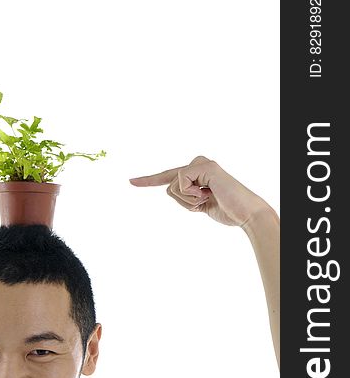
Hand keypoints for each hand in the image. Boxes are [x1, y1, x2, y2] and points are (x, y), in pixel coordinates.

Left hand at [129, 156, 270, 226]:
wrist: (246, 214)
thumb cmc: (227, 210)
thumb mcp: (200, 204)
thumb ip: (186, 195)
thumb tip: (171, 189)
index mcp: (196, 173)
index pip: (168, 177)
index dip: (149, 180)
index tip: (131, 181)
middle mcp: (198, 164)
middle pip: (169, 186)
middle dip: (183, 202)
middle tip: (207, 200)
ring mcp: (201, 163)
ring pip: (172, 187)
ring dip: (189, 201)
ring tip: (210, 198)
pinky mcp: (203, 166)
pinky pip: (180, 184)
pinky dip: (192, 196)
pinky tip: (209, 194)